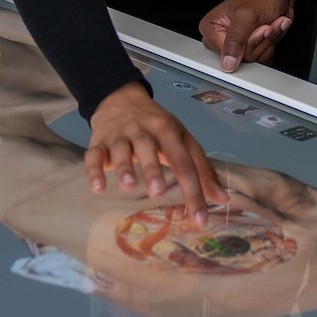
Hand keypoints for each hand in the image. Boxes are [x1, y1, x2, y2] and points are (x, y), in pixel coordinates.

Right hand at [85, 82, 223, 222]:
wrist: (121, 98)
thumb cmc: (157, 126)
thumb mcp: (182, 139)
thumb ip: (201, 169)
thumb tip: (222, 199)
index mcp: (169, 131)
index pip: (184, 162)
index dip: (194, 190)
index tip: (200, 218)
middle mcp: (144, 130)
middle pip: (149, 149)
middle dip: (153, 169)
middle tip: (158, 191)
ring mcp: (120, 135)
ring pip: (121, 150)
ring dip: (124, 167)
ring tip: (129, 186)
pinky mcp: (99, 140)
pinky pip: (94, 154)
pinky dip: (93, 170)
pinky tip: (97, 187)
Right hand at [200, 0, 302, 72]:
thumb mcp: (246, 16)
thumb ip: (235, 40)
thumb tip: (227, 64)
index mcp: (210, 28)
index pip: (224, 54)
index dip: (245, 44)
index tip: (254, 28)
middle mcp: (220, 39)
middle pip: (239, 60)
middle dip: (258, 42)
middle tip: (263, 25)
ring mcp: (235, 46)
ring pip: (252, 60)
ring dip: (267, 42)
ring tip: (268, 25)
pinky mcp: (249, 50)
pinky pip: (261, 61)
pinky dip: (271, 46)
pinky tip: (270, 32)